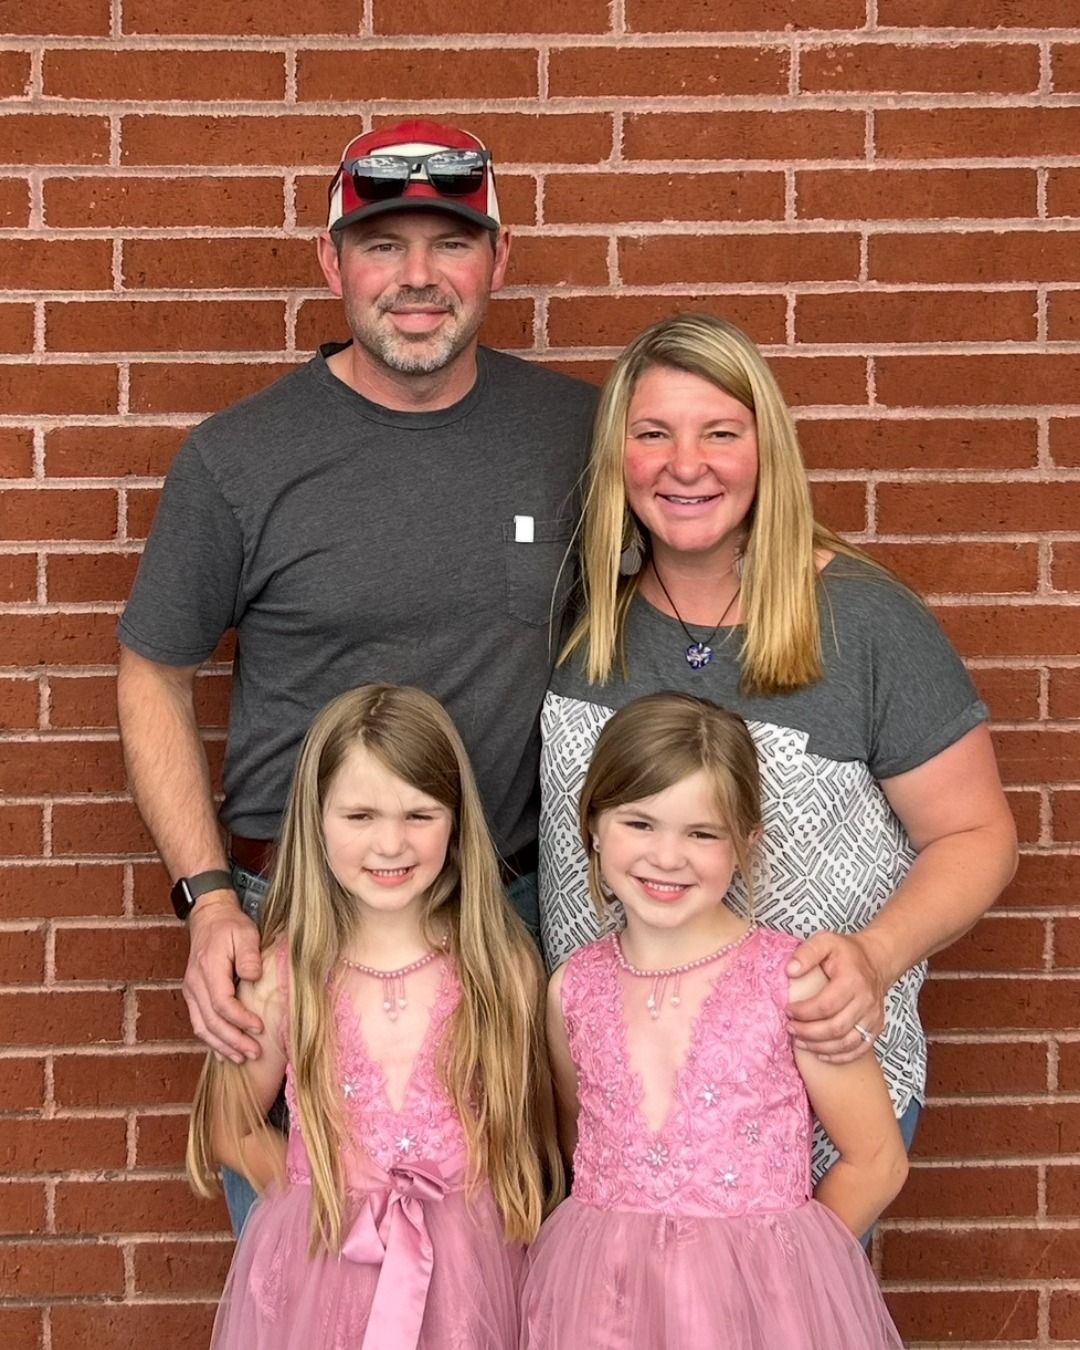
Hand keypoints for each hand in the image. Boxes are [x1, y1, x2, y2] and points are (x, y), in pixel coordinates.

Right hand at [183, 892, 263, 1062]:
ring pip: (202, 1027)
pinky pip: (199, 1022)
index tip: (260, 1028)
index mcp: (208, 969)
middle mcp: (195, 984)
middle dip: (233, 1041)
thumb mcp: (245, 933)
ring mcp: (191, 991)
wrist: (209, 917)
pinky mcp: (193, 995)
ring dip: (221, 1046)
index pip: (222, 1003)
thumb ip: (249, 956)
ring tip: (241, 1059)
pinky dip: (211, 1040)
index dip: (241, 1020)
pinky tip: (224, 1053)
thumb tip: (253, 977)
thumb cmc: (230, 925)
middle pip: (211, 1021)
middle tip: (254, 1053)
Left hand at [786, 930, 886, 1062]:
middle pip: (836, 1027)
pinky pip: (859, 1049)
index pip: (826, 1005)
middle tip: (790, 1027)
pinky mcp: (875, 1027)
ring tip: (799, 1041)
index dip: (804, 1012)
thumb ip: (806, 953)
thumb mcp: (825, 941)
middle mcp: (866, 1001)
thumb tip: (790, 971)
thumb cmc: (846, 952)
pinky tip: (821, 1054)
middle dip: (808, 1032)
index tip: (787, 1010)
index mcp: (852, 980)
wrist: (876, 960)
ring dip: (820, 1047)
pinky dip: (839, 1056)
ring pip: (846, 1042)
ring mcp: (873, 1017)